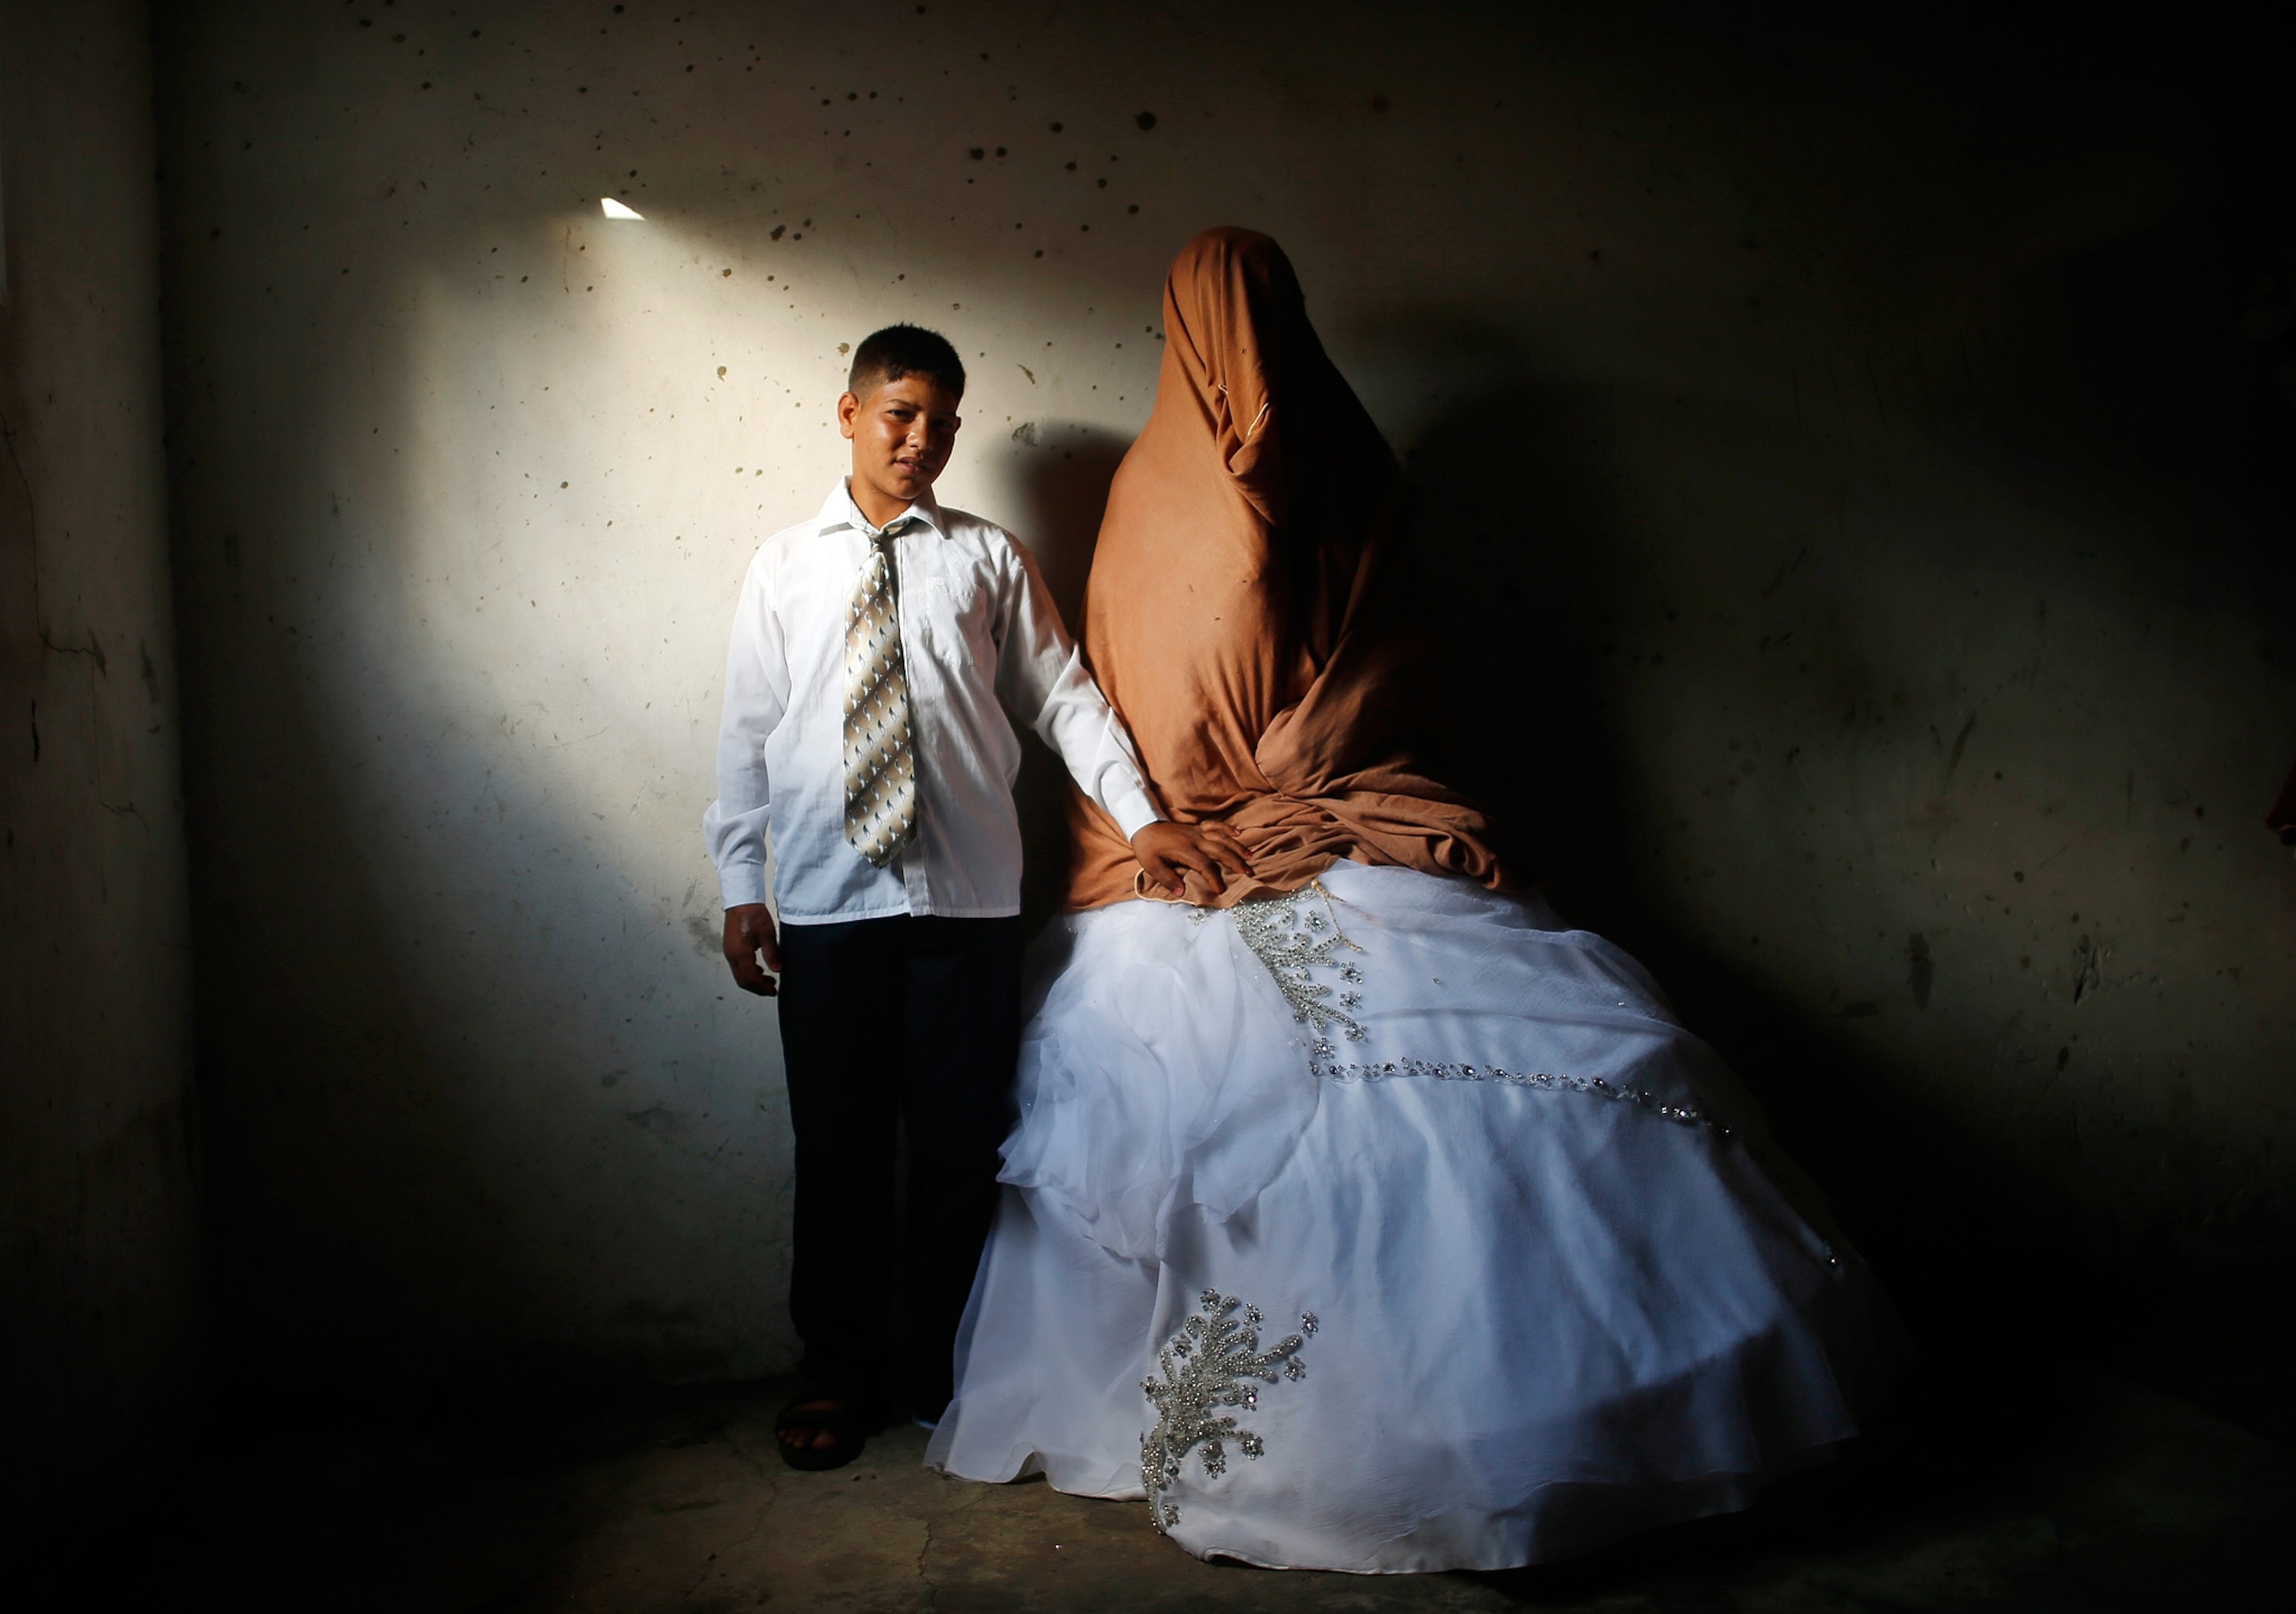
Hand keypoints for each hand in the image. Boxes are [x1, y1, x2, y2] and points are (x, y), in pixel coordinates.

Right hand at [722, 903, 782, 995]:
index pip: (751, 979)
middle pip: (743, 980)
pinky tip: (758, 969)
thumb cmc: (752, 914)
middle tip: (771, 989)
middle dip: (757, 988)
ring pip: (739, 975)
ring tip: (768, 980)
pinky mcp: (730, 948)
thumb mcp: (767, 935)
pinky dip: (748, 972)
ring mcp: (729, 952)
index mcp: (740, 954)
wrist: (741, 901)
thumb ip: (772, 954)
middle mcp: (731, 955)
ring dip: (753, 980)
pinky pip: (737, 967)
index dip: (762, 987)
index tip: (773, 991)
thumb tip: (777, 969)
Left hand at [1130, 821, 1251, 899]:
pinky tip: (1238, 833)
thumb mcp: (1152, 866)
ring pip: (1221, 838)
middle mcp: (1195, 839)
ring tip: (1250, 857)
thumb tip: (1182, 892)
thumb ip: (1167, 879)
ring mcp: (1197, 832)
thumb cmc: (1147, 848)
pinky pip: (1215, 825)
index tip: (1221, 889)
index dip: (1214, 878)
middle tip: (1248, 873)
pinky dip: (1227, 829)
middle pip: (1220, 850)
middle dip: (1235, 862)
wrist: (1143, 825)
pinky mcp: (1197, 828)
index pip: (1205, 865)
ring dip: (1236, 847)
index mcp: (1184, 850)